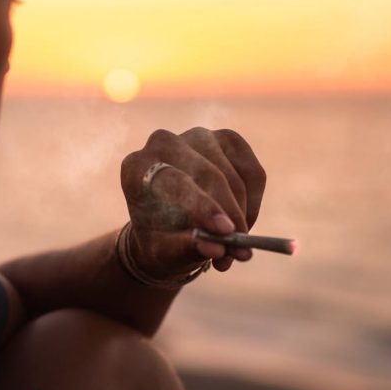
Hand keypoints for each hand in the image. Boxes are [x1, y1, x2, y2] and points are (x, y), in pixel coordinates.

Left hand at [120, 127, 265, 279]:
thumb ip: (188, 249)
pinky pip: (253, 174)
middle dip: (230, 215)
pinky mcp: (227, 139)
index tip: (225, 231)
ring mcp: (198, 136)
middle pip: (209, 175)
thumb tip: (218, 250)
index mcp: (136, 167)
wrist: (168, 226)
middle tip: (240, 251)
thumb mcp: (167, 253)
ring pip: (235, 178)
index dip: (202, 206)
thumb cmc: (162, 239)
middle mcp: (164, 142)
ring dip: (242, 217)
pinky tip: (240, 223)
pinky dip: (253, 204)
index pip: (174, 180)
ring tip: (234, 249)